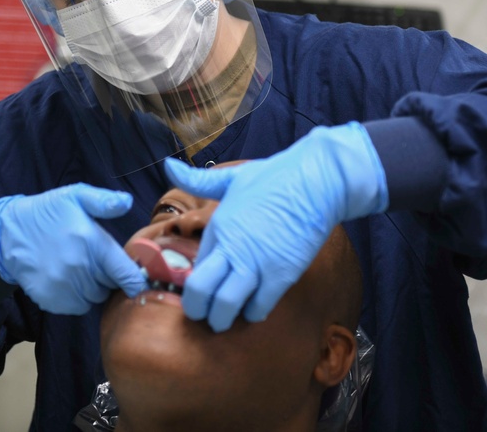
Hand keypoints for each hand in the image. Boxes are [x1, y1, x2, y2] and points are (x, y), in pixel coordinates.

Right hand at [0, 184, 146, 314]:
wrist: (8, 233)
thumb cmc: (48, 212)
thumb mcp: (75, 196)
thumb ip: (103, 201)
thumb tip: (128, 202)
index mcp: (91, 243)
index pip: (127, 274)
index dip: (137, 279)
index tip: (138, 278)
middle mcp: (79, 269)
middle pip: (111, 287)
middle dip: (110, 277)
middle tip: (98, 262)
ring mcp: (64, 287)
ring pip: (95, 298)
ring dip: (94, 288)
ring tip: (82, 269)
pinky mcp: (51, 300)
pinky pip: (77, 307)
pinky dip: (77, 297)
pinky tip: (69, 279)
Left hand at [164, 122, 387, 331]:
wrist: (316, 182)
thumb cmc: (276, 177)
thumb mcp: (232, 177)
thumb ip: (199, 180)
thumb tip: (169, 165)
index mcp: (218, 227)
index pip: (194, 267)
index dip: (192, 286)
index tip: (197, 294)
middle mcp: (232, 248)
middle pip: (200, 291)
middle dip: (197, 310)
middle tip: (202, 317)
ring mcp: (256, 264)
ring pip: (226, 305)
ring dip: (223, 318)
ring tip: (225, 321)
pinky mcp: (282, 274)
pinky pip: (260, 307)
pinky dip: (253, 314)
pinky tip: (253, 309)